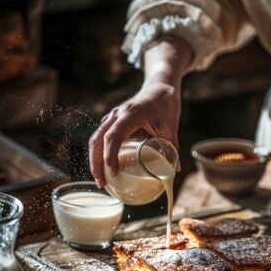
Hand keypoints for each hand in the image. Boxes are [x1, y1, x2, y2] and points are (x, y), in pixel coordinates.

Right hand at [89, 35, 191, 186]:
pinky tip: (104, 168)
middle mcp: (117, 114)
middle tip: (102, 183)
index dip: (110, 155)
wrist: (159, 87)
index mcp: (131, 114)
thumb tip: (175, 172)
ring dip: (95, 160)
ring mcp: (112, 117)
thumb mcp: (172, 126)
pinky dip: (99, 154)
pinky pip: (100, 138)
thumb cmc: (166, 104)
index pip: (114, 136)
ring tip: (101, 180)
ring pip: (95, 139)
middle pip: (97, 140)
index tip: (113, 172)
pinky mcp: (111, 121)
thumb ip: (172, 147)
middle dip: (96, 163)